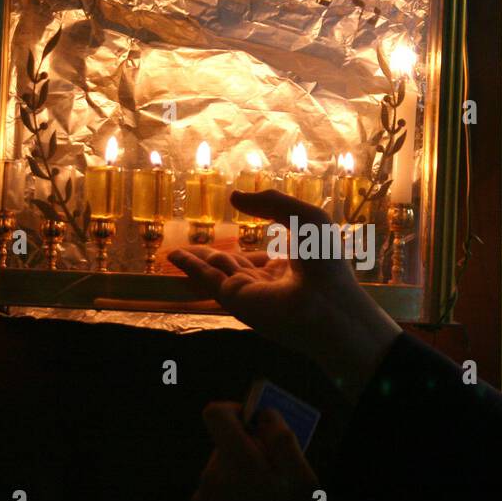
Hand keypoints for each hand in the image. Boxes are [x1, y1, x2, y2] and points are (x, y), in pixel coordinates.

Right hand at [169, 189, 400, 390]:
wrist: (328, 304)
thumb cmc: (326, 261)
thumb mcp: (304, 217)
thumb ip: (271, 203)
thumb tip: (234, 196)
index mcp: (289, 268)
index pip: (260, 259)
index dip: (245, 250)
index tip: (229, 248)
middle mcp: (267, 283)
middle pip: (233, 267)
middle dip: (212, 257)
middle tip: (192, 247)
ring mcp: (250, 293)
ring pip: (217, 273)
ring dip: (195, 262)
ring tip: (173, 253)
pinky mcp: (235, 300)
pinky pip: (208, 279)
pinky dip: (190, 267)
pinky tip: (175, 257)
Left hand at [187, 402, 324, 500]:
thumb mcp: (304, 483)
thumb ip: (284, 442)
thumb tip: (266, 416)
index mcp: (235, 460)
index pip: (217, 414)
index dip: (237, 411)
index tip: (258, 425)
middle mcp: (210, 477)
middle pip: (227, 449)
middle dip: (251, 456)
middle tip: (279, 480)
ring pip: (224, 479)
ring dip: (244, 486)